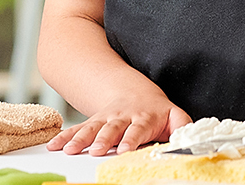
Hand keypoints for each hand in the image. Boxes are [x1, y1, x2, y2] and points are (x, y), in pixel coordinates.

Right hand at [47, 95, 188, 156]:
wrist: (133, 92)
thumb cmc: (156, 111)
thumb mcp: (173, 115)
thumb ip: (182, 126)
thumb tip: (190, 138)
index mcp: (143, 118)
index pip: (137, 129)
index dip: (131, 138)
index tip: (124, 149)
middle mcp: (122, 118)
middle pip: (112, 129)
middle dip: (103, 140)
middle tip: (96, 151)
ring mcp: (105, 119)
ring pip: (92, 128)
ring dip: (80, 139)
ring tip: (70, 150)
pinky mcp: (92, 122)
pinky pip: (77, 129)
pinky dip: (65, 136)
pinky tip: (55, 145)